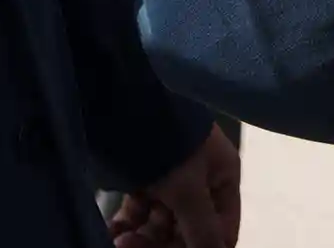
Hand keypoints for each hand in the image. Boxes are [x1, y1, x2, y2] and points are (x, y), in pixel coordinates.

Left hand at [110, 128, 241, 247]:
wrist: (125, 101)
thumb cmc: (168, 145)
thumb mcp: (187, 189)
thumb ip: (203, 229)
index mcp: (222, 178)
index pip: (221, 231)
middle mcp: (200, 181)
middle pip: (188, 231)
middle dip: (162, 245)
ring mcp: (171, 180)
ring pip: (160, 224)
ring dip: (141, 240)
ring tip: (117, 243)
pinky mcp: (144, 177)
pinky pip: (139, 212)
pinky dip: (126, 226)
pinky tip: (111, 233)